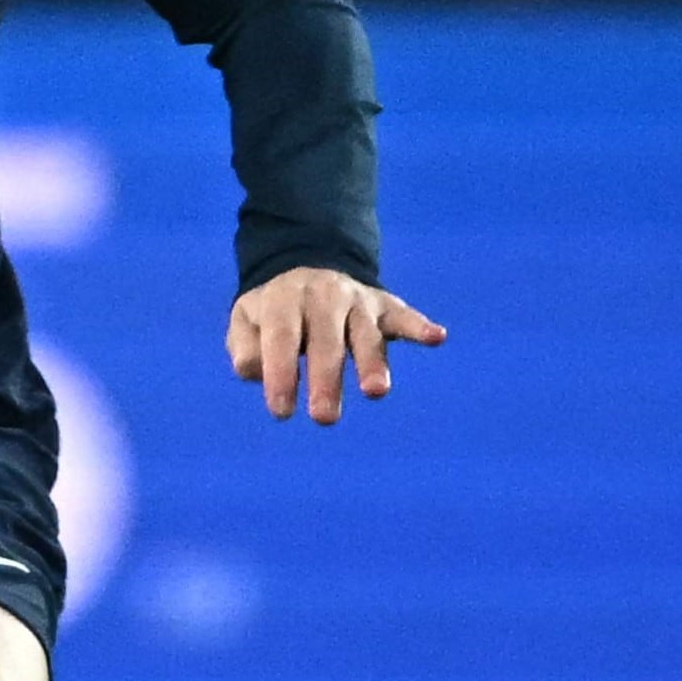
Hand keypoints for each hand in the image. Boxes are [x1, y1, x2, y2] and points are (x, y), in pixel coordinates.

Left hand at [226, 267, 446, 423]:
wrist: (308, 263)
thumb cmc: (273, 310)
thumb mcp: (246, 320)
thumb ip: (244, 346)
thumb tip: (254, 372)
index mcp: (284, 301)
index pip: (281, 339)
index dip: (280, 374)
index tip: (282, 411)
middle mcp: (323, 297)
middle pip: (326, 341)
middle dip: (325, 379)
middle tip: (324, 417)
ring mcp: (357, 300)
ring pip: (365, 333)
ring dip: (372, 362)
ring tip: (376, 392)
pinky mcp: (385, 305)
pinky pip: (404, 316)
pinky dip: (420, 326)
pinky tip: (437, 338)